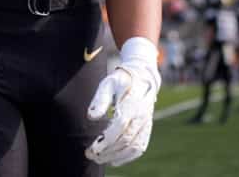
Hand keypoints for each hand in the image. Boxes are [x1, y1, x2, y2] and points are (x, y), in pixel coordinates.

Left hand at [85, 49, 159, 166]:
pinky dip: (128, 157)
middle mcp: (141, 115)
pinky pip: (140, 147)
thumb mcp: (107, 84)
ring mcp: (146, 123)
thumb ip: (100, 100)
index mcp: (132, 102)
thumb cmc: (120, 80)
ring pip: (134, 147)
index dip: (107, 139)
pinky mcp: (147, 128)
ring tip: (99, 159)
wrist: (141, 77)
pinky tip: (114, 160)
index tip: (93, 148)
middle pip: (126, 139)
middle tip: (90, 155)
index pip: (120, 125)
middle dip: (108, 151)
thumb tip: (91, 117)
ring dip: (116, 156)